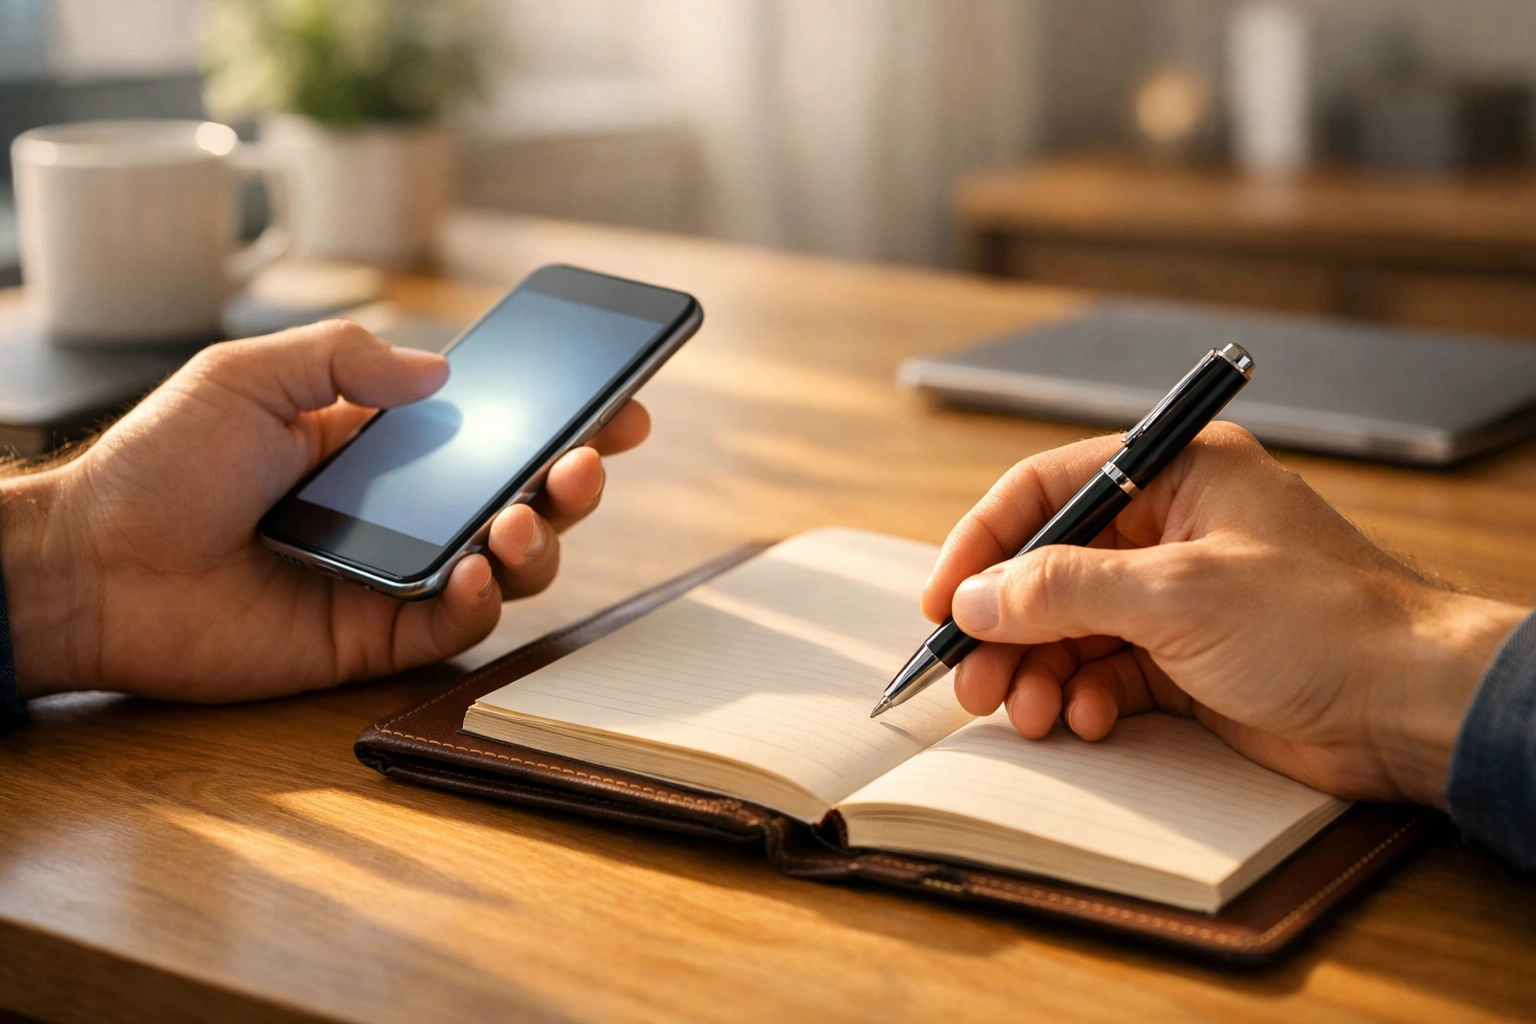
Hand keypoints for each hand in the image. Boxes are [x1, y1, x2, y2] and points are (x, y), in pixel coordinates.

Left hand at [0, 320, 649, 701]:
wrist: (92, 566)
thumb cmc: (157, 465)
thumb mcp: (248, 377)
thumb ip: (343, 358)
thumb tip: (440, 369)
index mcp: (382, 445)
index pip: (493, 431)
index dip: (562, 420)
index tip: (618, 405)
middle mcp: (405, 511)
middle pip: (522, 499)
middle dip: (575, 479)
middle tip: (588, 460)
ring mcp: (396, 575)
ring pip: (507, 566)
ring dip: (540, 540)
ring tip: (522, 516)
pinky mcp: (375, 636)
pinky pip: (456, 623)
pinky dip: (483, 598)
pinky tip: (477, 566)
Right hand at [923, 423, 1528, 807]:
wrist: (1411, 709)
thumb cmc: (1323, 625)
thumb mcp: (1179, 595)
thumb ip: (1065, 591)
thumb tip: (975, 599)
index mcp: (1174, 475)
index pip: (1047, 492)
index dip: (983, 544)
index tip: (943, 602)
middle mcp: (1169, 529)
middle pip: (1049, 569)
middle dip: (1005, 628)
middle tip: (970, 681)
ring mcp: (1176, 597)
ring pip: (1069, 628)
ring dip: (1038, 672)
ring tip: (1026, 714)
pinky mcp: (1185, 660)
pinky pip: (1104, 672)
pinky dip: (1083, 698)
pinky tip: (1086, 721)